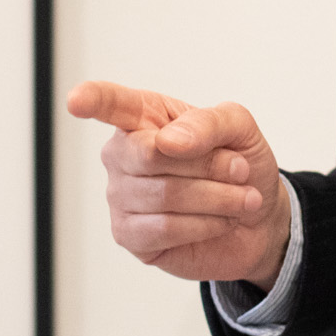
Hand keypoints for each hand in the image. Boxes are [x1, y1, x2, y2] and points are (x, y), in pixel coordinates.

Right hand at [67, 80, 291, 286]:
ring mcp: (120, 196)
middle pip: (150, 154)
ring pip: (165, 195)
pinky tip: (219, 221)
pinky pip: (164, 229)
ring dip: (218, 198)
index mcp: (143, 116)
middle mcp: (122, 154)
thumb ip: (207, 123)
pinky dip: (204, 225)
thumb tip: (168, 141)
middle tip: (240, 169)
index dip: (92, 100)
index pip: (110, 103)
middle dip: (209, 164)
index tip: (77, 101)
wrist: (258, 218)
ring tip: (240, 198)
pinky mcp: (129, 235)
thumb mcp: (238, 128)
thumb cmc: (239, 164)